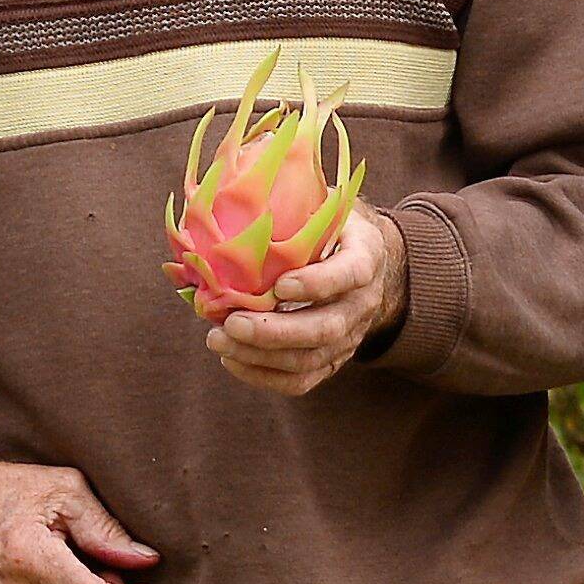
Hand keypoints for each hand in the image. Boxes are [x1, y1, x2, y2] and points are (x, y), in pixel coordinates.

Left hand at [207, 209, 409, 396]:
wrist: (361, 260)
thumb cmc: (325, 225)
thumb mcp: (318, 205)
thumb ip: (285, 205)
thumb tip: (218, 203)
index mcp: (365, 255)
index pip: (350, 273)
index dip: (318, 283)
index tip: (279, 285)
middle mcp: (363, 302)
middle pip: (326, 328)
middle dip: (275, 332)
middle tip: (231, 323)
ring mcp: (350, 335)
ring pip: (310, 359)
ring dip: (260, 357)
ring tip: (219, 341)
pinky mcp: (333, 358)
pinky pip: (302, 381)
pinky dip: (264, 376)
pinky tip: (231, 360)